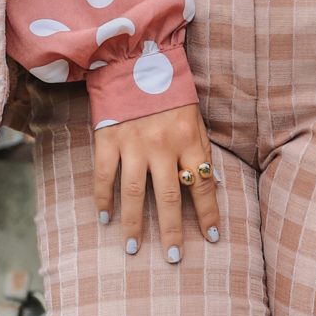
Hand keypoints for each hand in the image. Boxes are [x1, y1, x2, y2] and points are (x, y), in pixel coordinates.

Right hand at [94, 103, 221, 262]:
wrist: (134, 58)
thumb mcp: (194, 117)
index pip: (201, 184)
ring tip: (133, 248)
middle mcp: (162, 144)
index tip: (212, 238)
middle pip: (168, 197)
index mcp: (188, 138)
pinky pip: (103, 175)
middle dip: (171, 231)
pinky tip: (104, 218)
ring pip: (134, 193)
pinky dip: (102, 198)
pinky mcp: (107, 138)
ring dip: (133, 223)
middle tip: (173, 258)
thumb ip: (199, 149)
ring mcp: (132, 143)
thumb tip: (208, 184)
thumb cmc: (169, 92)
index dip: (208, 214)